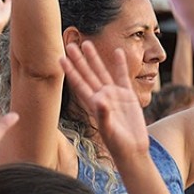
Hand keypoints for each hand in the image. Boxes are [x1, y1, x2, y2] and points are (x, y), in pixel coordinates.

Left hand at [61, 39, 150, 159]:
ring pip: (102, 72)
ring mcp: (114, 95)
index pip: (78, 83)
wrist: (132, 150)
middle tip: (70, 44)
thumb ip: (104, 115)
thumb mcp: (109, 130)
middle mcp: (100, 97)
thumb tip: (100, 99)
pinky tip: (117, 52)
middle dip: (79, 60)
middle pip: (87, 74)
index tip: (60, 58)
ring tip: (87, 43)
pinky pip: (122, 76)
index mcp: (92, 104)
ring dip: (95, 59)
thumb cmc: (118, 144)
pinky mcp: (127, 96)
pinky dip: (120, 64)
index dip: (70, 71)